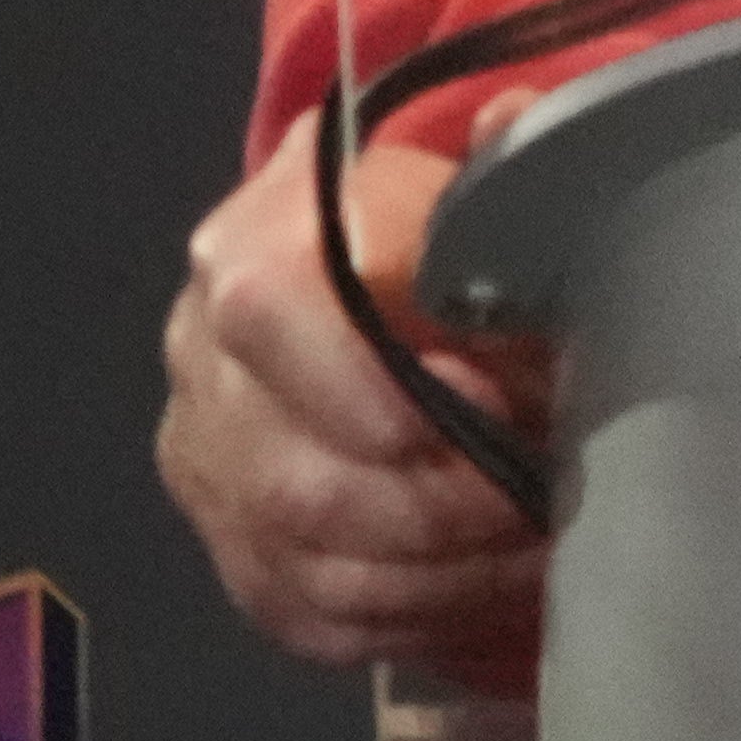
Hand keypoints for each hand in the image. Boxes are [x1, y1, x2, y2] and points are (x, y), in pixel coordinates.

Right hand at [161, 129, 548, 681]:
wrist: (355, 275)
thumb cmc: (425, 233)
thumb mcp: (457, 180)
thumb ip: (493, 161)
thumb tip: (517, 123)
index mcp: (248, 248)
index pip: (268, 312)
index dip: (374, 376)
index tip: (487, 400)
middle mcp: (201, 360)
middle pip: (295, 476)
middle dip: (436, 506)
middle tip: (538, 498)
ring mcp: (208, 466)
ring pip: (309, 563)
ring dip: (439, 573)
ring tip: (537, 547)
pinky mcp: (232, 549)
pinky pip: (312, 617)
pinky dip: (410, 615)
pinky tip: (486, 584)